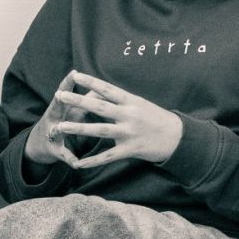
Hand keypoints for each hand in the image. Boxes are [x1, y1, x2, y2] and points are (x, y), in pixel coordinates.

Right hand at [23, 70, 90, 167]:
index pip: (66, 92)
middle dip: (58, 101)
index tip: (74, 72)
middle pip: (56, 107)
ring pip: (55, 130)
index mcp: (61, 107)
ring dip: (57, 130)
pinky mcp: (53, 150)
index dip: (68, 82)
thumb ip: (86, 101)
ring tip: (58, 128)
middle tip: (60, 93)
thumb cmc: (60, 122)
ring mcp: (51, 134)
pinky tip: (76, 164)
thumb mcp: (71, 111)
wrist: (38, 145)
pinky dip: (69, 159)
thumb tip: (101, 88)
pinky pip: (62, 155)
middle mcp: (53, 118)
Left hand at [59, 73, 184, 167]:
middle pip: (99, 106)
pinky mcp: (130, 150)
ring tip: (61, 126)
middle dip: (78, 101)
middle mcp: (129, 115)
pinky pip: (108, 156)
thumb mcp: (140, 104)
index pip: (107, 89)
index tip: (75, 75)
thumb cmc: (156, 118)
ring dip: (79, 128)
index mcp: (131, 101)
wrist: (177, 137)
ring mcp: (129, 133)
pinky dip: (92, 161)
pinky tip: (79, 164)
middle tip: (60, 95)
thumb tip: (99, 93)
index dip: (91, 82)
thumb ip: (120, 102)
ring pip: (99, 130)